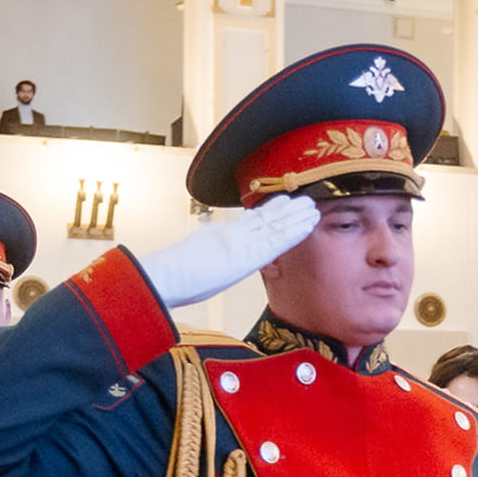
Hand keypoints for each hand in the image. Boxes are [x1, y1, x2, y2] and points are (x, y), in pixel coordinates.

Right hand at [140, 195, 318, 307]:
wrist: (166, 277)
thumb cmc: (172, 277)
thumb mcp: (190, 261)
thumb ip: (202, 252)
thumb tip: (199, 250)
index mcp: (220, 236)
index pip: (249, 222)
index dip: (267, 212)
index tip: (281, 203)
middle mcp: (234, 235)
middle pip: (265, 219)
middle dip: (285, 210)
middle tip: (303, 199)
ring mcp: (242, 243)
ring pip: (275, 226)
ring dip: (295, 216)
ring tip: (311, 206)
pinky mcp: (250, 255)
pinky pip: (277, 241)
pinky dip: (294, 232)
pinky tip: (308, 224)